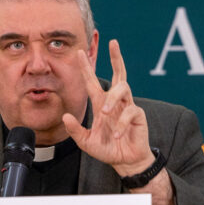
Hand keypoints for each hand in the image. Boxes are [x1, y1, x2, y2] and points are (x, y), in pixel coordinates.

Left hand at [62, 39, 155, 176]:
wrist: (125, 162)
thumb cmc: (107, 149)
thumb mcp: (86, 142)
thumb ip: (75, 130)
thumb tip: (65, 116)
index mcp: (101, 104)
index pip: (92, 81)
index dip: (86, 67)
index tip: (79, 52)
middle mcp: (115, 102)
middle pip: (119, 73)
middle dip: (116, 57)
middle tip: (113, 42)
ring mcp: (128, 107)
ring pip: (123, 89)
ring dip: (112, 99)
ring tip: (104, 113)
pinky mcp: (138, 116)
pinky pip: (130, 112)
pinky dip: (121, 124)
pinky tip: (117, 136)